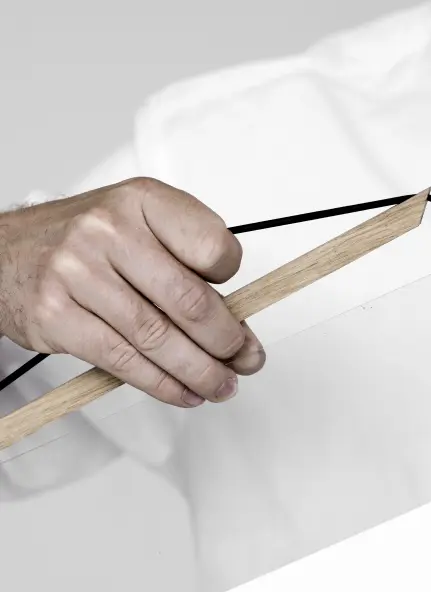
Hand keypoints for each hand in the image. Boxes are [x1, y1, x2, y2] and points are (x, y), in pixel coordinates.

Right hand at [0, 177, 264, 406]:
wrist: (3, 254)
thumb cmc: (83, 241)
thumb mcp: (136, 223)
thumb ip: (183, 259)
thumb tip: (237, 318)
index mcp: (140, 200)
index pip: (211, 245)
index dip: (234, 282)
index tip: (241, 304)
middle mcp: (108, 230)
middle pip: (188, 301)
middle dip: (227, 342)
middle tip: (246, 360)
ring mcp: (77, 272)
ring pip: (158, 338)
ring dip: (200, 372)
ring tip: (221, 385)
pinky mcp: (56, 316)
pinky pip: (124, 360)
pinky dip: (161, 384)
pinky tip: (182, 391)